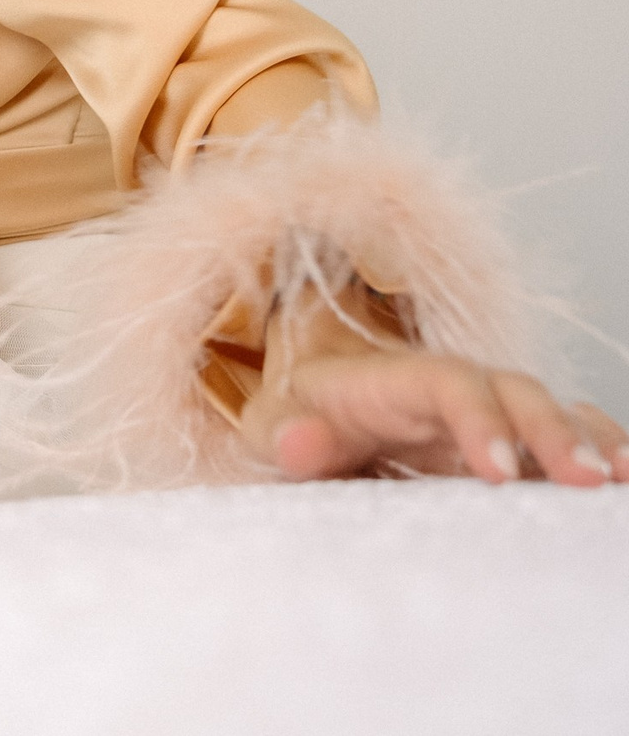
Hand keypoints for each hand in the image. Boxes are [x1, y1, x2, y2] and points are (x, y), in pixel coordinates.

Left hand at [243, 348, 627, 484]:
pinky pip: (561, 434)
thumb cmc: (293, 422)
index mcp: (388, 381)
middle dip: (551, 430)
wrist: (305, 412)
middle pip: (511, 390)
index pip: (443, 382)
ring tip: (619, 480)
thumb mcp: (268, 427)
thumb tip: (298, 441)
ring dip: (588, 438)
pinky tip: (624, 481)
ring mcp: (483, 413)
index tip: (498, 468)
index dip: (477, 417)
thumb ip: (283, 433)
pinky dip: (598, 447)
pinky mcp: (505, 440)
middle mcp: (447, 388)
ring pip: (548, 409)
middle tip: (585, 479)